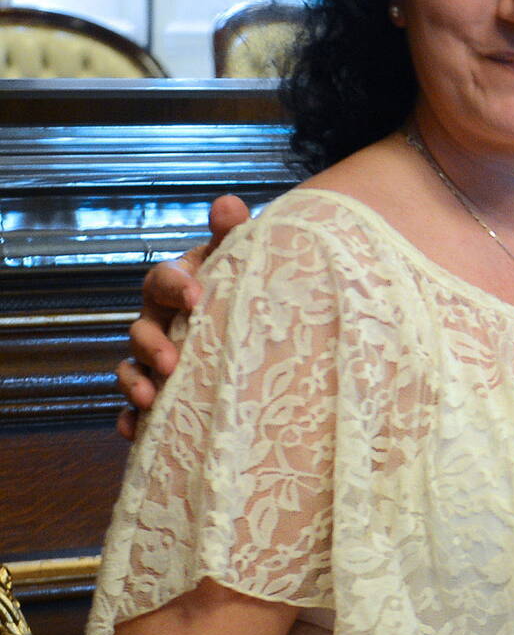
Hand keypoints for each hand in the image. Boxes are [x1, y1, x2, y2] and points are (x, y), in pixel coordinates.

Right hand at [116, 194, 251, 438]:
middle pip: (141, 328)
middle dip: (152, 345)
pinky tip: (135, 431)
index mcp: (178, 284)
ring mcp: (155, 356)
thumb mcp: (243, 259)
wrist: (261, 319)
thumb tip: (228, 203)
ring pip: (132, 367)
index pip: (162, 278)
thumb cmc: (246, 285)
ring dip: (136, 383)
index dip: (175, 286)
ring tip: (152, 399)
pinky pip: (136, 406)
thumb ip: (234, 234)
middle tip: (172, 361)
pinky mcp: (159, 388)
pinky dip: (131, 418)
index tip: (197, 297)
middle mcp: (159, 319)